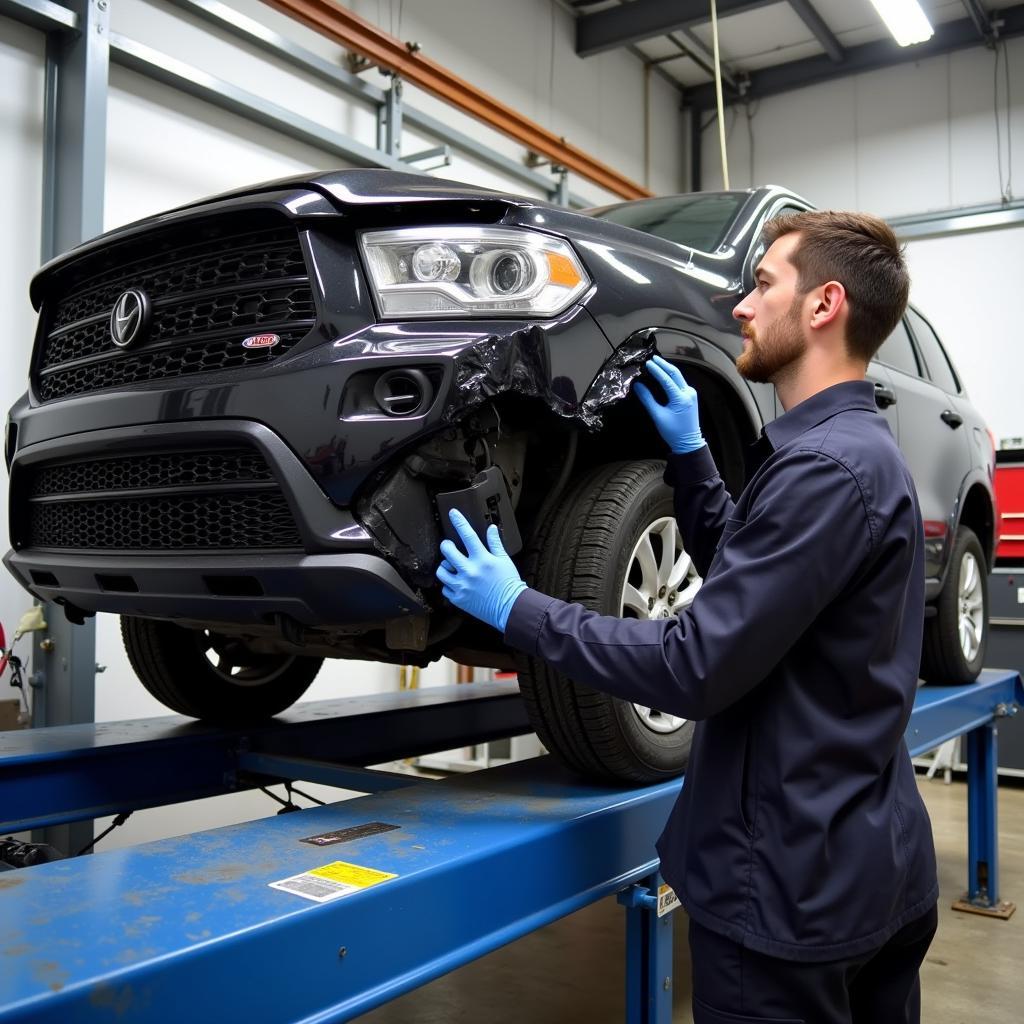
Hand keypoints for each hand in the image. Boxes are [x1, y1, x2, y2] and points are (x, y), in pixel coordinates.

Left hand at [436, 509, 527, 631]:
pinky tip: (457, 583)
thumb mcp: (504, 560)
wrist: (510, 608)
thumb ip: (495, 543)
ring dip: (445, 566)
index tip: (452, 513)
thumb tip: (491, 528)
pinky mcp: (459, 599)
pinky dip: (449, 585)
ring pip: (441, 571)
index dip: (459, 522)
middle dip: (446, 546)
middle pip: (447, 552)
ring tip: (452, 567)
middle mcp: (470, 571)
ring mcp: (462, 586)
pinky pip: (445, 589)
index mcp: (482, 560)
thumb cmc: (509, 584)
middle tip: (449, 546)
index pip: (468, 535)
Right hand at [633, 355, 704, 453]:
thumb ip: (648, 399)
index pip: (667, 380)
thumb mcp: (658, 416)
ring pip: (678, 377)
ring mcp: (691, 394)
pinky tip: (665, 374)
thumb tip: (638, 386)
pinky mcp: (691, 396)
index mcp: (681, 399)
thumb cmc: (673, 432)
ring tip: (657, 363)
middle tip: (653, 358)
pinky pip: (680, 383)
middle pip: (675, 374)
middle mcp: (689, 393)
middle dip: (663, 365)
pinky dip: (672, 377)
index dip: (656, 370)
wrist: (688, 442)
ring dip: (668, 369)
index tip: (648, 363)